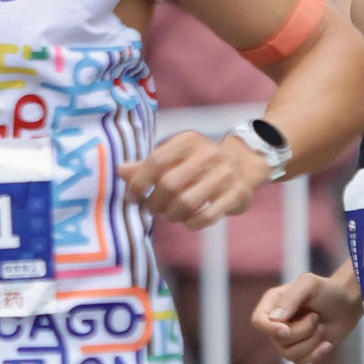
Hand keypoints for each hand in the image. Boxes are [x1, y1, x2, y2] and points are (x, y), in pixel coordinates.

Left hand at [119, 130, 266, 227]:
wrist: (243, 164)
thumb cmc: (197, 164)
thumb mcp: (174, 158)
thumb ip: (147, 166)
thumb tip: (121, 171)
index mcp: (189, 140)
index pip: (156, 161)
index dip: (139, 183)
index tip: (133, 197)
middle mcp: (209, 153)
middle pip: (169, 185)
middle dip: (155, 203)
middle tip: (153, 209)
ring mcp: (226, 174)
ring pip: (187, 203)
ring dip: (172, 215)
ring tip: (170, 214)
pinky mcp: (237, 193)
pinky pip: (207, 217)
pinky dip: (191, 223)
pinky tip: (188, 220)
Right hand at [252, 269, 361, 363]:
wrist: (348, 303)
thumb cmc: (328, 290)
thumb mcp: (310, 284)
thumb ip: (291, 297)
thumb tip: (275, 319)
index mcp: (273, 303)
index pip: (258, 321)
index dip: (269, 329)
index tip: (286, 330)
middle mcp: (277, 322)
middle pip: (277, 339)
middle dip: (302, 330)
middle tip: (316, 317)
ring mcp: (287, 338)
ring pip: (288, 354)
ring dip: (311, 342)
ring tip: (321, 327)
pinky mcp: (300, 350)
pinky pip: (300, 361)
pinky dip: (316, 354)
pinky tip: (327, 343)